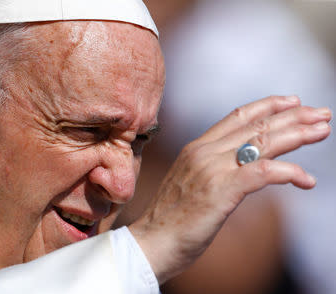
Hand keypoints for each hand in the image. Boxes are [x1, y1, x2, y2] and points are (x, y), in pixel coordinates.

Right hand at [129, 95, 331, 283]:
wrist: (151, 242)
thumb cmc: (172, 219)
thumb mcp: (191, 182)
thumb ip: (212, 167)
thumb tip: (241, 165)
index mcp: (196, 147)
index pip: (236, 116)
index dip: (267, 105)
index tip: (292, 101)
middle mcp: (204, 151)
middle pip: (255, 125)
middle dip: (293, 116)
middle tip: (321, 113)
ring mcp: (211, 169)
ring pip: (262, 143)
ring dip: (298, 135)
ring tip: (323, 130)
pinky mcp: (220, 191)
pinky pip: (263, 172)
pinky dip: (289, 172)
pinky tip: (307, 180)